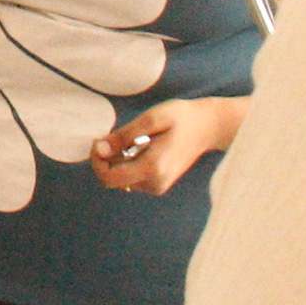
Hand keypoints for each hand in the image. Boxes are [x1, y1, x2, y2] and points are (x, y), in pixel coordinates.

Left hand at [89, 94, 240, 193]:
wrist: (208, 127)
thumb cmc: (181, 118)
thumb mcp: (151, 119)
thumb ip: (124, 136)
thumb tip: (100, 149)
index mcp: (152, 168)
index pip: (109, 178)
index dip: (97, 162)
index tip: (99, 141)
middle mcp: (154, 184)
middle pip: (113, 179)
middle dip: (108, 158)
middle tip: (118, 135)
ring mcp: (157, 186)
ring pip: (122, 178)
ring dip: (120, 159)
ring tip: (138, 139)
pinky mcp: (158, 184)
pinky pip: (132, 176)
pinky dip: (130, 162)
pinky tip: (143, 146)